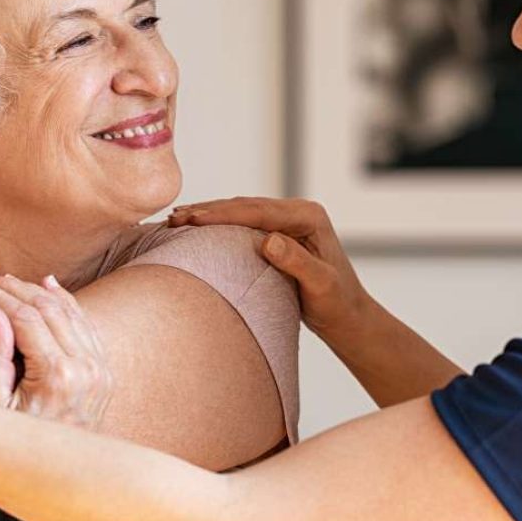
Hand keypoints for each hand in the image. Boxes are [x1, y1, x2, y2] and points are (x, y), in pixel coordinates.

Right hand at [0, 272, 112, 430]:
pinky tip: (47, 285)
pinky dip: (66, 303)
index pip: (26, 318)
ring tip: (7, 280)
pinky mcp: (104, 370)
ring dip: (37, 291)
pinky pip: (85, 325)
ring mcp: (100, 368)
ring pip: (70, 311)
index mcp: (57, 376)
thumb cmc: (15, 443)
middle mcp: (85, 368)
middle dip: (14, 288)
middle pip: (48, 308)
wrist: (55, 476)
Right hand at [169, 197, 372, 336]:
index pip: (258, 211)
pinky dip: (218, 224)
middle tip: (174, 217)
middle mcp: (298, 212)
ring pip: (241, 211)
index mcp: (309, 216)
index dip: (223, 214)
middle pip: (245, 206)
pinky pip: (243, 223)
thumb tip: (268, 240)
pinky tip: (196, 228)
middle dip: (208, 210)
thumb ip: (298, 262)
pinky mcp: (278, 232)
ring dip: (209, 214)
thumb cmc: (337, 303)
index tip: (193, 219)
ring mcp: (287, 220)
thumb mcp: (321, 286)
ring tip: (176, 219)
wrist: (347, 315)